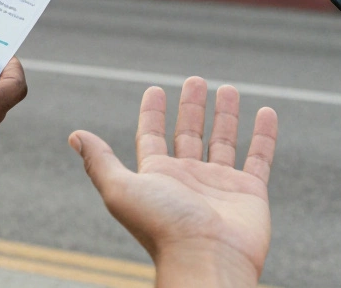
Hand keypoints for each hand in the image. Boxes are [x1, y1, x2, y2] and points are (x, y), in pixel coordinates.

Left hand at [70, 78, 277, 287]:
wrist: (207, 259)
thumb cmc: (162, 227)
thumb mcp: (121, 189)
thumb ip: (100, 161)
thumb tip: (75, 136)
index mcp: (157, 177)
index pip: (152, 138)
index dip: (153, 114)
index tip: (155, 90)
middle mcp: (188, 179)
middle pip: (188, 134)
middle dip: (191, 107)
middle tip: (195, 80)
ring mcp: (220, 185)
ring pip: (223, 141)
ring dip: (225, 116)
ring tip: (228, 89)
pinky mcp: (249, 192)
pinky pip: (259, 158)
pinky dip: (264, 135)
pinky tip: (265, 112)